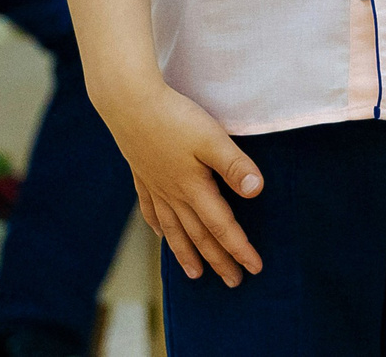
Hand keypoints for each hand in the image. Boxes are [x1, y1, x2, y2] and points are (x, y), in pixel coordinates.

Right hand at [100, 79, 263, 285]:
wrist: (128, 104)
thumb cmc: (174, 118)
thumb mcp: (212, 138)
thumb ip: (234, 165)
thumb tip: (257, 192)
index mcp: (193, 188)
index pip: (222, 227)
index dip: (239, 249)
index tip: (254, 268)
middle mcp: (173, 194)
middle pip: (199, 235)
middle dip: (218, 260)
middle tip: (233, 282)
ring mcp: (155, 187)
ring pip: (173, 229)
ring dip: (186, 253)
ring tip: (196, 274)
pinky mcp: (142, 175)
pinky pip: (151, 210)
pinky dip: (158, 227)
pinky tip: (161, 234)